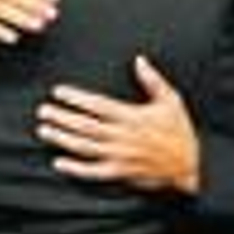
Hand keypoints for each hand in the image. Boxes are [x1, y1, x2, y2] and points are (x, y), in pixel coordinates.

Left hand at [38, 55, 200, 194]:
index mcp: (132, 116)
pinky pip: (93, 172)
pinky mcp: (120, 173)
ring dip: (62, 139)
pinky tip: (59, 162)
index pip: (97, 105)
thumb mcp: (171, 100)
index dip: (76, 98)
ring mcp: (119, 157)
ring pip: (84, 147)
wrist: (190, 165)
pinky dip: (75, 169)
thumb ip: (153, 80)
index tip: (58, 92)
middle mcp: (122, 137)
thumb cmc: (179, 131)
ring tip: (44, 131)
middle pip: (85, 126)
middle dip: (62, 117)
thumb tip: (139, 60)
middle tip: (43, 111)